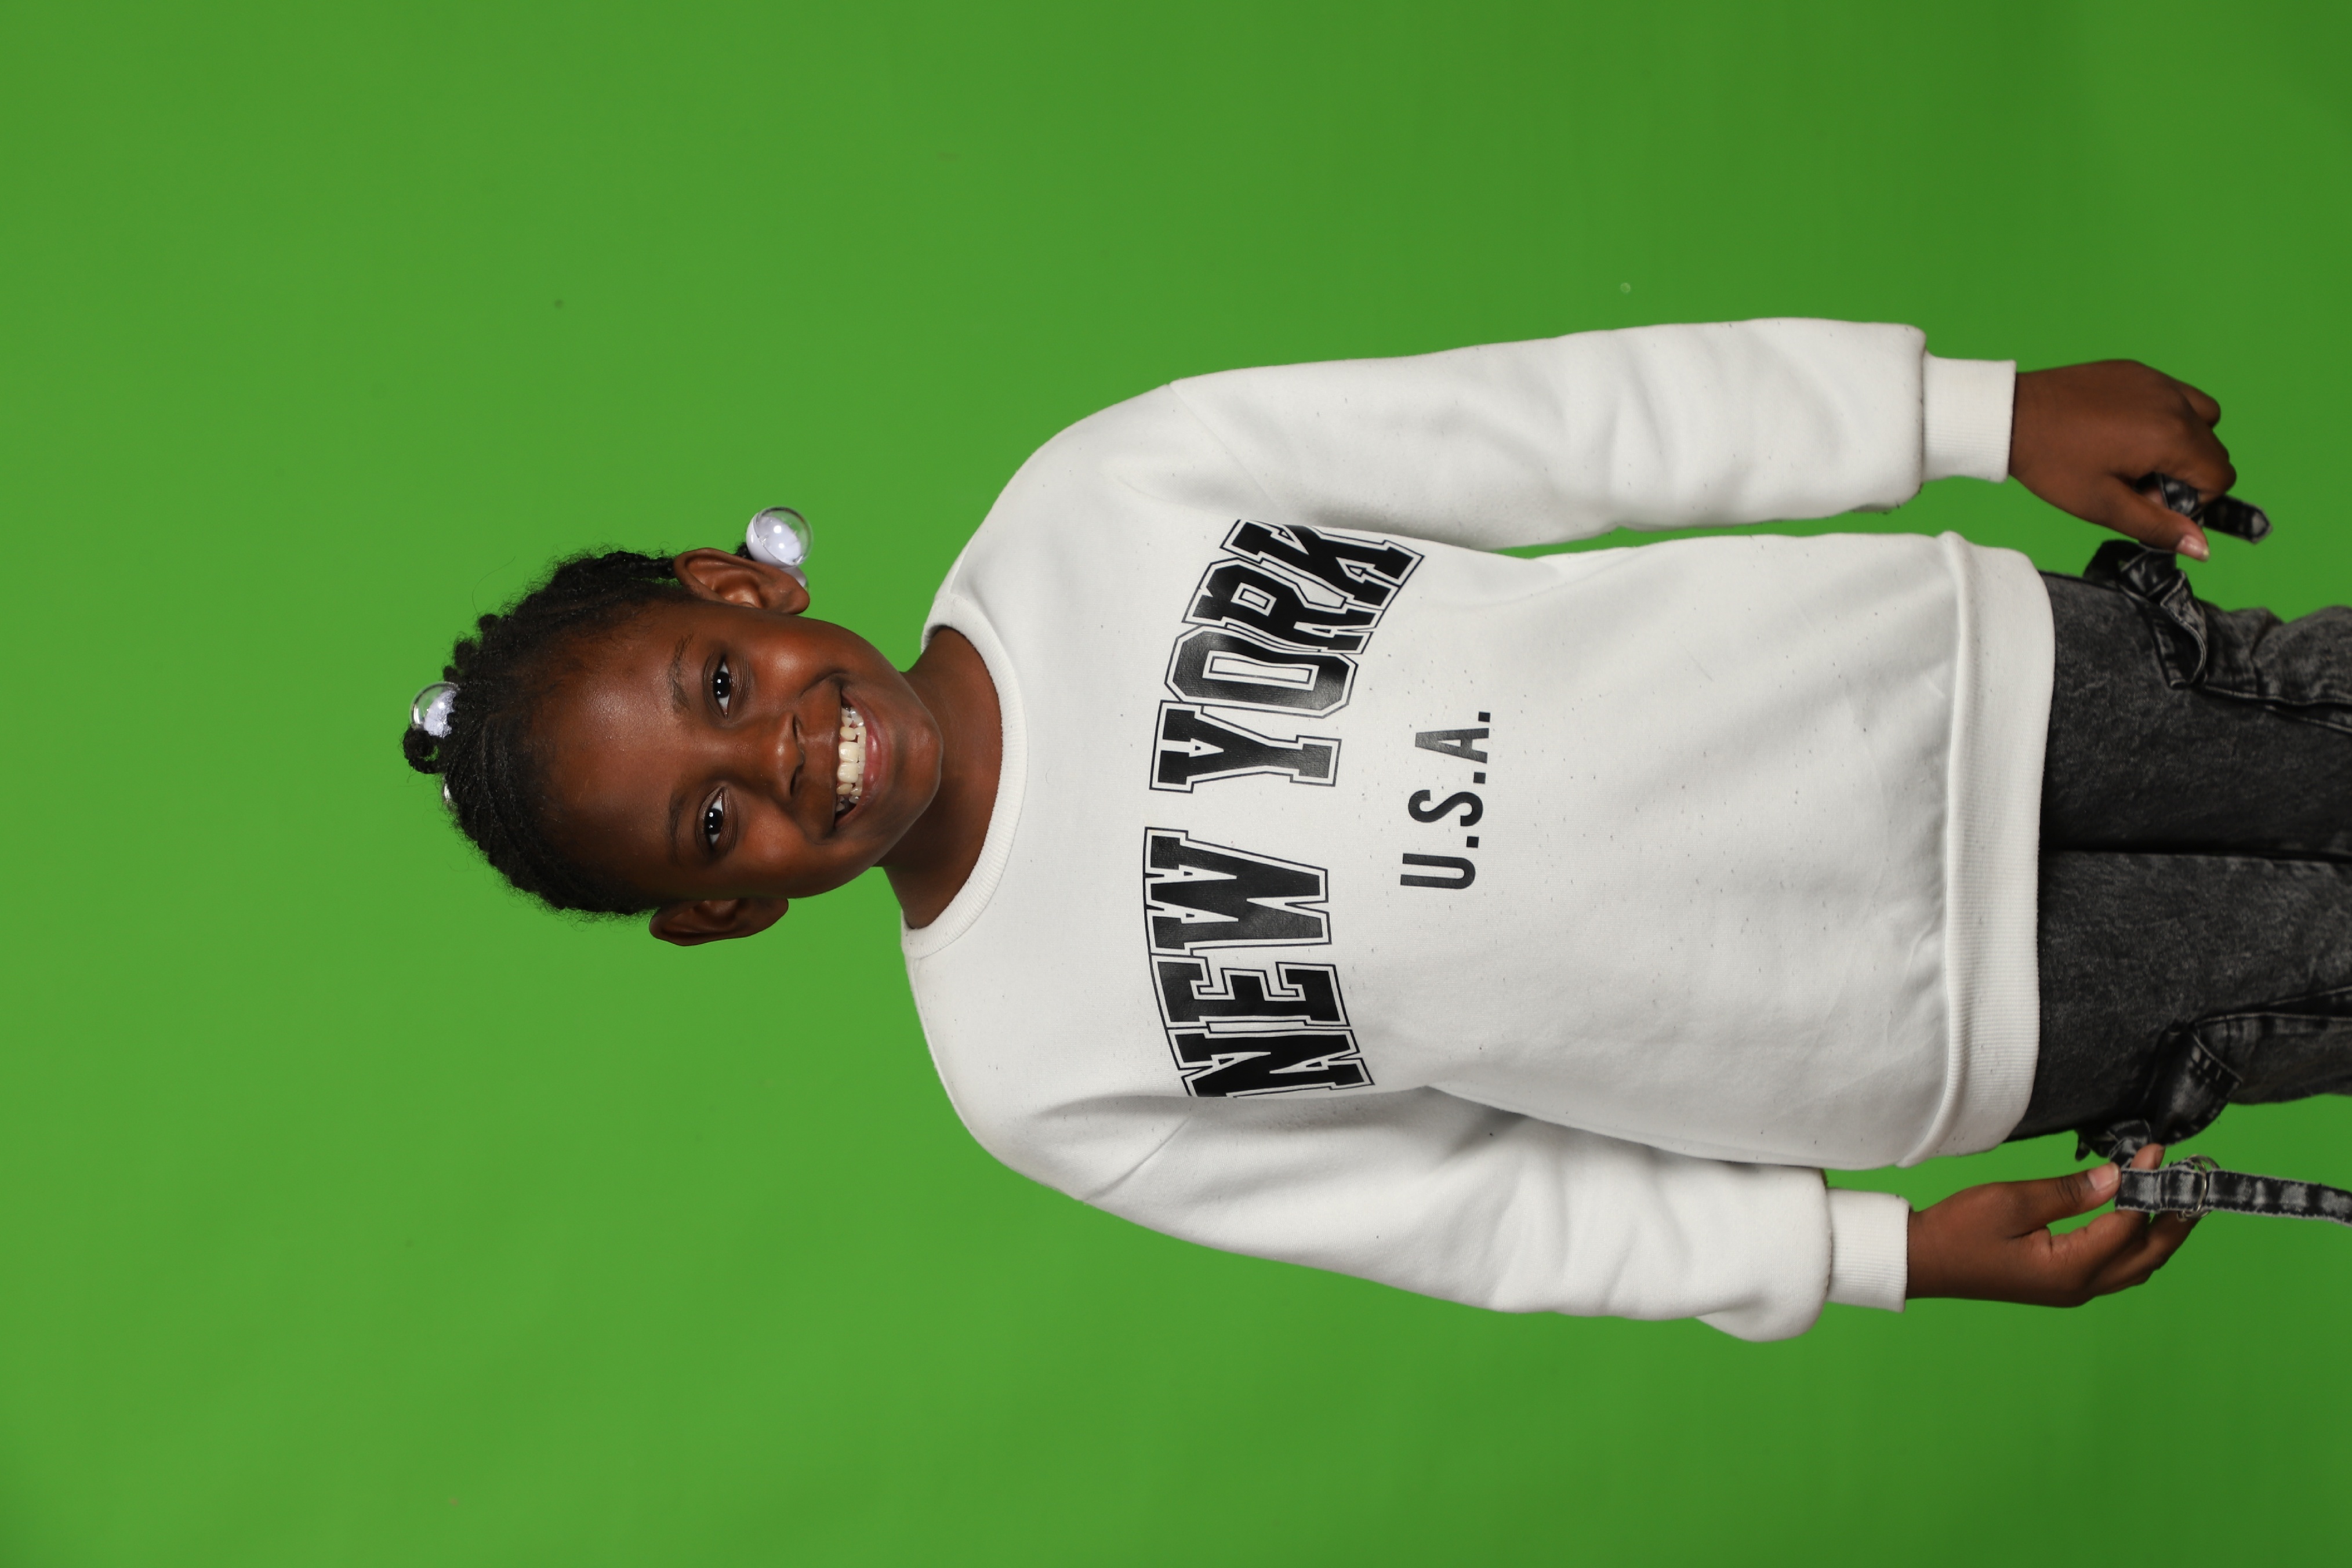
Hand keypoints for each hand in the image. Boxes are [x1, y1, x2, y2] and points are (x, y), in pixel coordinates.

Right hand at [1906, 1142, 2196, 1305]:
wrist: (1924, 1260)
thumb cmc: (1960, 1229)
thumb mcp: (2011, 1201)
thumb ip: (2069, 1192)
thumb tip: (2117, 1178)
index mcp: (2070, 1267)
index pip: (2127, 1223)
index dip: (2146, 1185)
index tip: (2155, 1151)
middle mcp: (2081, 1286)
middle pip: (2149, 1255)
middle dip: (2176, 1219)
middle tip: (2194, 1183)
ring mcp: (2074, 1289)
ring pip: (2138, 1266)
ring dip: (2162, 1235)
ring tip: (2178, 1201)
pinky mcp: (2063, 1285)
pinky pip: (2119, 1269)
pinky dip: (2139, 1245)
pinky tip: (2139, 1223)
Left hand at [2010, 361, 2237, 560]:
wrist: (2011, 416)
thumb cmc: (2053, 463)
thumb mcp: (2104, 506)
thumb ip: (2158, 527)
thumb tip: (2202, 547)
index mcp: (2172, 437)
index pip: (2220, 476)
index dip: (2192, 499)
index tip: (2148, 500)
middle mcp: (2175, 403)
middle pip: (2213, 449)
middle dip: (2184, 473)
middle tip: (2132, 482)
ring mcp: (2158, 381)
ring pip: (2203, 418)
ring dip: (2182, 443)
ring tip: (2133, 456)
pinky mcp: (2139, 371)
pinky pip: (2174, 395)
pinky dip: (2164, 416)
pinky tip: (2122, 431)